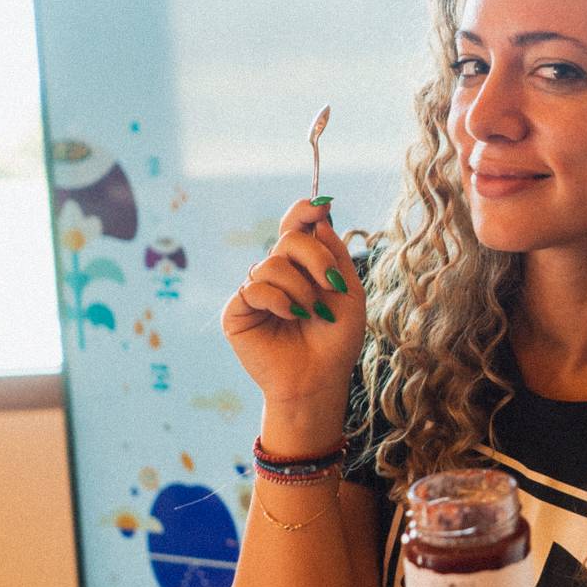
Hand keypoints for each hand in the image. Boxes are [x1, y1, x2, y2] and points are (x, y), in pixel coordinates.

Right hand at [221, 197, 364, 414]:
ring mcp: (256, 291)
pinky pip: (254, 287)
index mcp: (302, 267)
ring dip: (300, 288)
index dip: (305, 211)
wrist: (318, 380)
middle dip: (315, 258)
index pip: (296, 227)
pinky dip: (278, 300)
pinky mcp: (238, 311)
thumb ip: (336, 254)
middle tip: (331, 284)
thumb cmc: (336, 342)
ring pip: (272, 263)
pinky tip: (290, 317)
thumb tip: (320, 218)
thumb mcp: (349, 293)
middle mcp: (277, 274)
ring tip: (311, 313)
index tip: (323, 206)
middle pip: (289, 238)